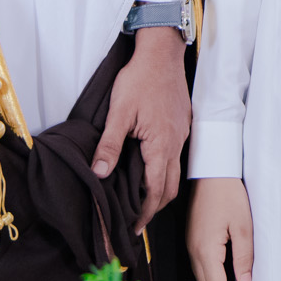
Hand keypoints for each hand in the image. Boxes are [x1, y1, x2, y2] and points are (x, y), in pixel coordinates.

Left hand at [93, 25, 190, 233]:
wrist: (163, 52)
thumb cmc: (140, 79)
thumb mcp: (119, 112)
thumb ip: (109, 145)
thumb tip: (98, 174)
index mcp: (161, 145)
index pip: (156, 190)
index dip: (145, 213)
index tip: (134, 228)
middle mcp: (176, 143)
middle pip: (171, 187)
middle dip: (155, 208)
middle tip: (137, 221)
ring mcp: (182, 133)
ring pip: (175, 172)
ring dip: (161, 189)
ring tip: (142, 200)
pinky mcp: (182, 124)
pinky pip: (177, 156)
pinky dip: (165, 171)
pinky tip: (151, 168)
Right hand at [187, 177, 252, 280]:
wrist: (212, 173)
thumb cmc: (228, 195)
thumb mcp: (243, 226)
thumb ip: (244, 256)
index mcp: (206, 249)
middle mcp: (194, 250)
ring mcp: (190, 244)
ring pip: (200, 276)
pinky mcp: (192, 238)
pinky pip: (199, 265)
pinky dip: (210, 277)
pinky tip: (222, 278)